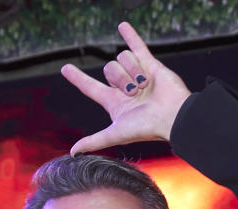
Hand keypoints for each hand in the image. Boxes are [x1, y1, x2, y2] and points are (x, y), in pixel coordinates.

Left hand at [60, 21, 191, 154]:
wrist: (172, 116)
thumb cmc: (146, 128)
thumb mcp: (116, 134)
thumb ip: (95, 141)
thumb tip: (72, 153)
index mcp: (113, 102)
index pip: (90, 87)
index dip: (77, 78)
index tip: (65, 68)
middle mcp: (123, 86)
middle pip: (108, 69)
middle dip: (120, 79)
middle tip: (134, 93)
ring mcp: (137, 74)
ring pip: (122, 59)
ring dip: (133, 72)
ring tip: (145, 86)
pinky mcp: (151, 64)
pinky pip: (137, 46)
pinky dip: (130, 35)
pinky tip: (122, 25)